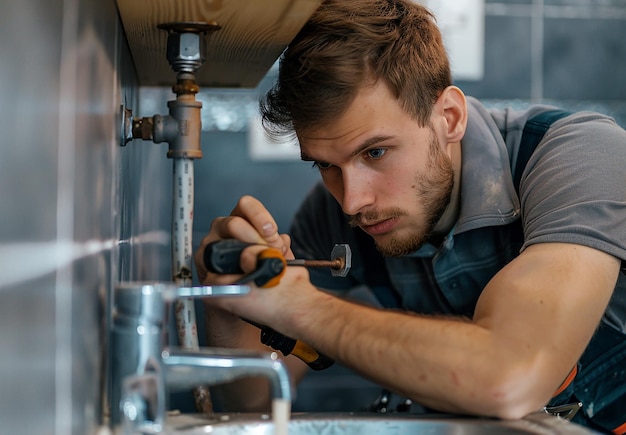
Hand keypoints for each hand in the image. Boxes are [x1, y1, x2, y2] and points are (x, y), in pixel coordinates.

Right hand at [193, 195, 297, 343]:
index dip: (259, 216)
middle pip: (233, 223)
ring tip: (261, 269)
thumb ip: (279, 247)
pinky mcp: (204, 270)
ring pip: (222, 246)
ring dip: (245, 258)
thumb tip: (284, 240)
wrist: (243, 295)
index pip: (245, 205)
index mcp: (239, 218)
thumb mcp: (273, 254)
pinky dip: (234, 279)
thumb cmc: (259, 269)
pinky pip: (216, 273)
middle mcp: (220, 229)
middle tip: (270, 252)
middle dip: (255, 238)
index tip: (271, 231)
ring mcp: (209, 248)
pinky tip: (247, 283)